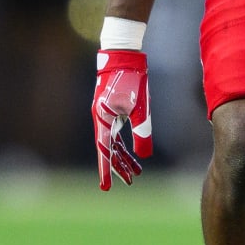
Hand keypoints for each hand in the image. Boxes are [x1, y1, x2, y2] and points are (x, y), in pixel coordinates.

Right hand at [92, 49, 151, 189]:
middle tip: (130, 181)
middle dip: (119, 166)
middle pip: (109, 149)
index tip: (106, 188)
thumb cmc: (132, 80)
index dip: (106, 170)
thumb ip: (141, 131)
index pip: (104, 151)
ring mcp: (105, 115)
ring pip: (113, 142)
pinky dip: (124, 144)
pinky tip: (133, 153)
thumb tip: (143, 155)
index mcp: (104, 119)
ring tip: (136, 172)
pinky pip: (116, 133)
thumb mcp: (141, 108)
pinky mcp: (111, 110)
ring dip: (123, 156)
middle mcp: (101, 119)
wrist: (123, 56)